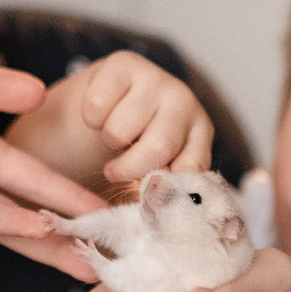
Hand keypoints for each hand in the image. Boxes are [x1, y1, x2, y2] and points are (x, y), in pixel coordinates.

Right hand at [7, 51, 212, 190]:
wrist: (101, 106)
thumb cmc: (129, 149)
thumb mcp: (150, 175)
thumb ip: (159, 195)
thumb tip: (158, 228)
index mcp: (199, 137)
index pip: (191, 171)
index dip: (163, 190)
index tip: (143, 198)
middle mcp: (185, 104)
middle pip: (159, 147)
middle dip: (128, 168)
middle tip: (115, 170)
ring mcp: (157, 79)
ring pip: (121, 129)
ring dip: (109, 139)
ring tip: (115, 136)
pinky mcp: (125, 63)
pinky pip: (97, 106)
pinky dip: (91, 117)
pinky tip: (102, 113)